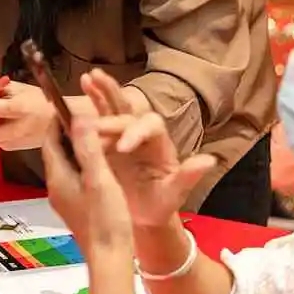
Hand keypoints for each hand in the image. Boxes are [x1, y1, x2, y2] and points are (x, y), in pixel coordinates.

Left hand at [42, 104, 132, 251]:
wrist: (109, 259)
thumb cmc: (105, 219)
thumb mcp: (99, 178)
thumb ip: (88, 147)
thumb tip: (78, 118)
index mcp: (58, 176)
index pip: (50, 140)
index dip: (57, 121)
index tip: (68, 105)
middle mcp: (56, 186)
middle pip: (56, 151)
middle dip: (67, 132)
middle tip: (84, 117)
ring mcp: (64, 198)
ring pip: (66, 164)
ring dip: (76, 148)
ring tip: (95, 135)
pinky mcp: (75, 207)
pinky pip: (74, 177)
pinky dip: (83, 164)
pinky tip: (100, 164)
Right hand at [80, 69, 216, 228]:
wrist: (141, 216)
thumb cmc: (158, 205)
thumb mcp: (172, 195)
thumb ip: (188, 177)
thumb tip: (210, 160)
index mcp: (160, 144)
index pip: (150, 128)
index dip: (136, 133)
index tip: (122, 149)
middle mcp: (142, 133)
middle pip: (130, 110)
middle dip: (114, 105)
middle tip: (97, 108)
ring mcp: (123, 134)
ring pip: (115, 106)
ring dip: (102, 91)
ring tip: (88, 77)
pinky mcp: (107, 139)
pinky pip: (99, 115)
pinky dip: (92, 100)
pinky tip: (83, 84)